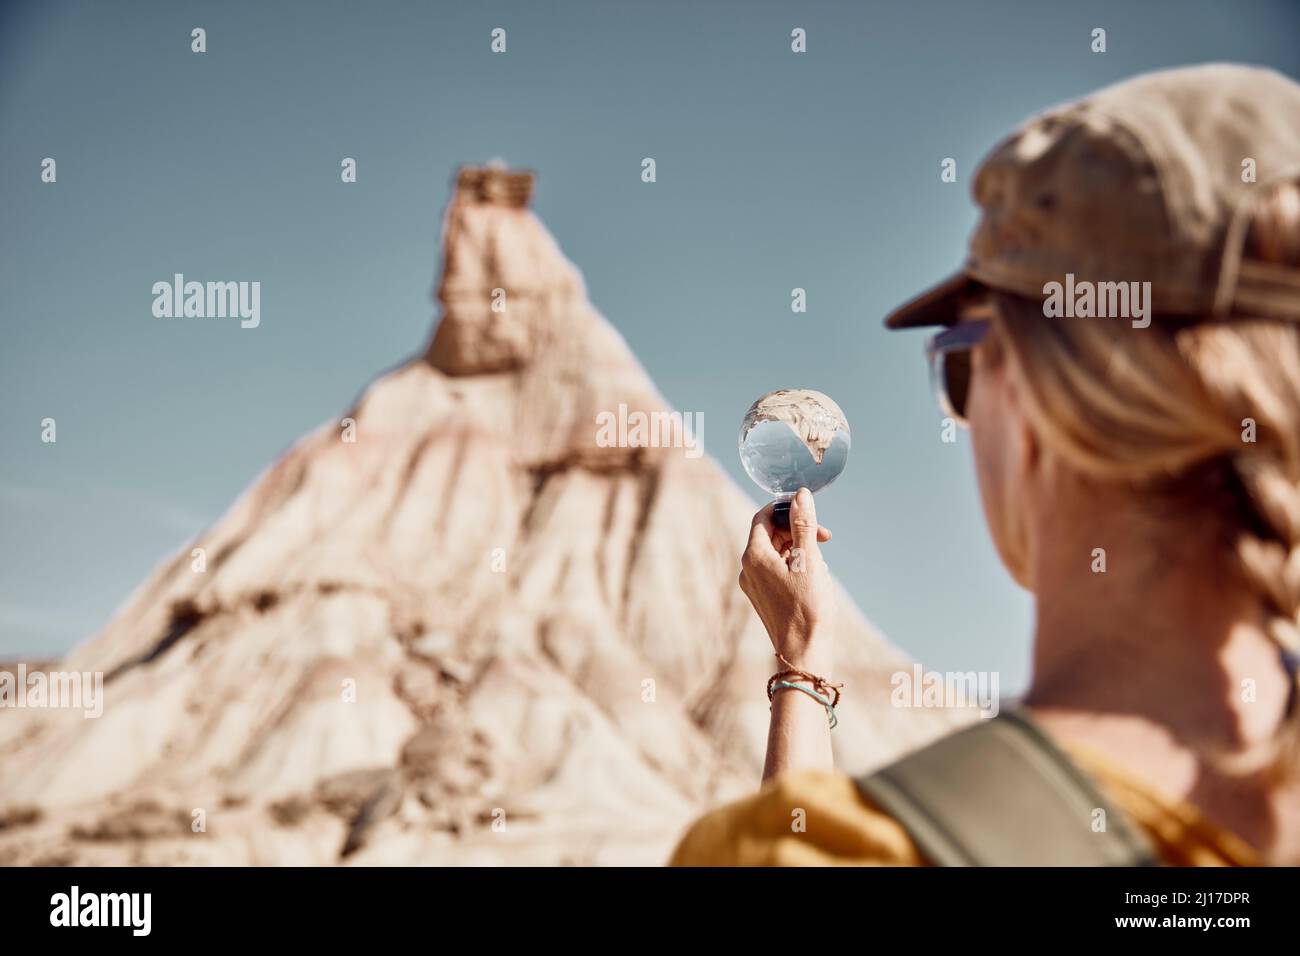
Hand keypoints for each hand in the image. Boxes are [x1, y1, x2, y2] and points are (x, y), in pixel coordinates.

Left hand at [738, 488, 835, 672]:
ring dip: (799, 550)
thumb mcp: (809, 559)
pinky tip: (813, 580)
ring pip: (775, 553)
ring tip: (820, 566)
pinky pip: (776, 571)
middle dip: (797, 531)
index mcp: (754, 555)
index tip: (810, 513)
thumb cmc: (808, 606)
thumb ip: (803, 524)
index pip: (763, 517)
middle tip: (823, 539)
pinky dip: (795, 567)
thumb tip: (800, 495)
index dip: (787, 509)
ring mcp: (753, 585)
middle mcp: (747, 569)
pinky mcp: (763, 598)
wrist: (804, 652)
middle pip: (769, 534)